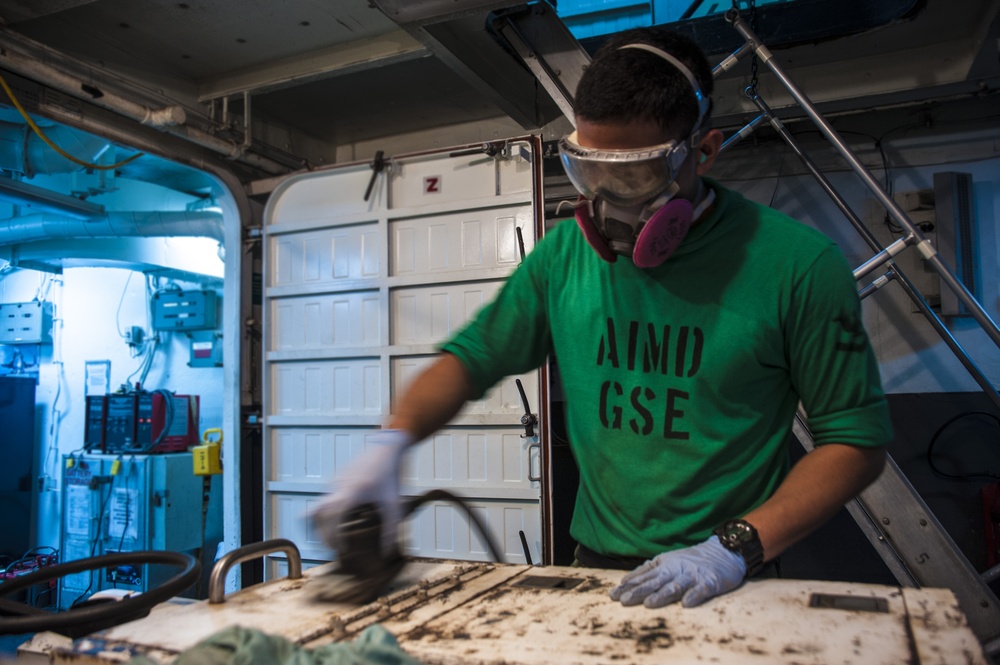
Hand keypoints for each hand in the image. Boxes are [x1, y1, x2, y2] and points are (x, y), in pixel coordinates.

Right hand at [310, 430, 413, 558]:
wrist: (386, 447)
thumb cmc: (390, 474)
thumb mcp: (393, 504)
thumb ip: (390, 529)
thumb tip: (386, 551)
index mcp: (351, 493)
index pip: (333, 519)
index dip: (333, 536)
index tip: (340, 548)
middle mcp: (338, 487)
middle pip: (319, 514)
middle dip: (322, 533)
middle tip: (330, 547)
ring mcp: (335, 482)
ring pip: (319, 506)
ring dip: (322, 523)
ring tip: (331, 537)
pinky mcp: (336, 479)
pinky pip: (325, 498)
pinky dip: (326, 512)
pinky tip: (337, 520)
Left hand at [609, 535, 746, 607]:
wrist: (723, 552)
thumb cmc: (691, 560)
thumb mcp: (667, 562)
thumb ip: (649, 570)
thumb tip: (626, 580)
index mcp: (664, 566)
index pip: (643, 577)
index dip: (628, 586)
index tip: (612, 595)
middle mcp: (675, 570)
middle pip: (654, 582)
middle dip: (638, 591)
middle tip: (623, 601)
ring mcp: (692, 575)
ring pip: (675, 586)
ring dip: (662, 595)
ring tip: (649, 604)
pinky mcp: (710, 582)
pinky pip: (701, 590)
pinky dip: (694, 595)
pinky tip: (686, 603)